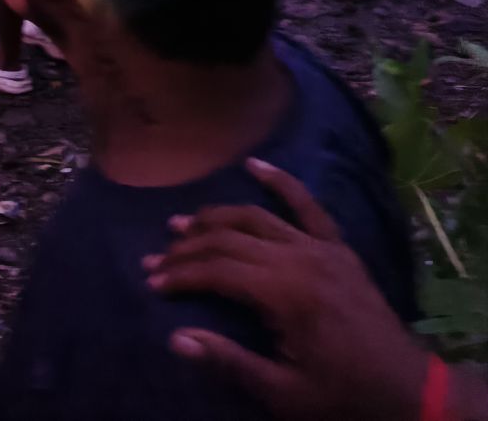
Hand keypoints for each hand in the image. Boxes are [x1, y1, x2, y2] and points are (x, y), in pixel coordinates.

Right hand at [147, 158, 428, 420]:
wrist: (408, 391)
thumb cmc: (343, 397)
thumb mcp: (285, 393)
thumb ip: (230, 362)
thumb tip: (176, 338)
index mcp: (286, 294)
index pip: (218, 271)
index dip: (181, 275)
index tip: (152, 282)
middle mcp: (300, 258)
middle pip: (230, 239)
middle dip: (189, 248)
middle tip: (156, 258)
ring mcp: (321, 247)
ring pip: (256, 217)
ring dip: (216, 217)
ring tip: (182, 223)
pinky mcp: (338, 247)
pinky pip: (307, 205)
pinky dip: (280, 181)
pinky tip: (254, 165)